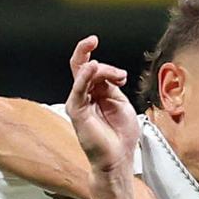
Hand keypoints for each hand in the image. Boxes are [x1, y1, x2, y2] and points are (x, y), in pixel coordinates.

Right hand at [64, 42, 138, 173]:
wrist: (117, 159)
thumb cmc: (120, 136)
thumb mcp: (122, 103)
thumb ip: (113, 86)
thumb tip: (110, 72)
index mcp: (97, 93)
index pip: (94, 70)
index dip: (106, 65)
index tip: (120, 72)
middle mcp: (85, 96)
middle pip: (81, 66)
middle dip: (85, 49)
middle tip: (93, 40)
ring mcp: (79, 102)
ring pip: (82, 74)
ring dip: (100, 69)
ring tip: (116, 75)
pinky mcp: (77, 111)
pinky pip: (78, 89)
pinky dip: (84, 77)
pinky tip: (91, 68)